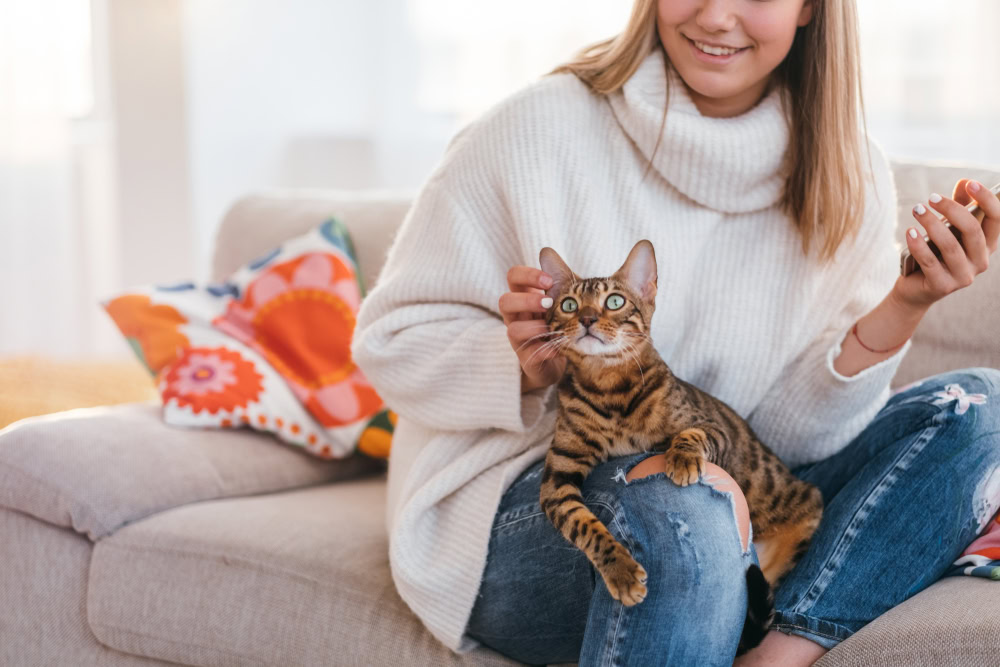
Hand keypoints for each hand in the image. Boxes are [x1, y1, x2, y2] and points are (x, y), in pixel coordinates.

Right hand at [499, 266, 565, 392]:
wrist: (560, 359)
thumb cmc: (558, 322)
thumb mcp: (561, 298)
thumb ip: (558, 277)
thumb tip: (547, 251)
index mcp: (524, 296)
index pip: (513, 277)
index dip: (527, 275)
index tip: (548, 280)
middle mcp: (516, 315)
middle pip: (504, 301)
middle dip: (526, 300)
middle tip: (549, 303)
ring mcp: (519, 337)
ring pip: (511, 328)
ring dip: (533, 326)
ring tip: (552, 328)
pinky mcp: (527, 358)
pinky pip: (529, 353)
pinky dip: (546, 349)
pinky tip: (559, 348)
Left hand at [894, 179, 999, 309]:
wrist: (915, 289)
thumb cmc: (935, 253)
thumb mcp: (949, 229)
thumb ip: (959, 207)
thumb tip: (965, 182)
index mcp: (987, 246)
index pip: (997, 220)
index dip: (987, 200)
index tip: (971, 183)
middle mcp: (980, 262)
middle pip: (971, 230)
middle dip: (951, 209)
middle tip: (931, 198)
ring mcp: (963, 277)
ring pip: (950, 245)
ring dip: (931, 224)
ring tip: (917, 209)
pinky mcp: (942, 286)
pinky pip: (929, 262)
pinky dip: (918, 245)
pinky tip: (910, 231)